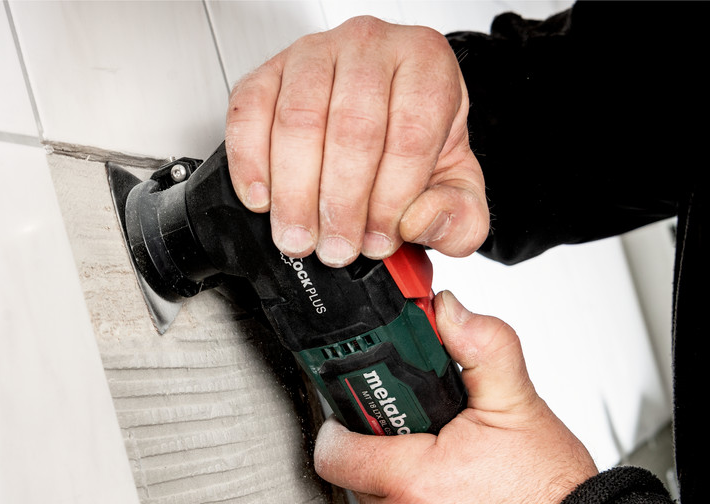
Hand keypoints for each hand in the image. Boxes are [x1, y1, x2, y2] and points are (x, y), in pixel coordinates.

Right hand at [225, 16, 488, 265]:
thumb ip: (459, 216)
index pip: (411, 132)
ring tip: (300, 236)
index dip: (391, 199)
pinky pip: (249, 114)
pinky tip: (262, 199)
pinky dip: (250, 163)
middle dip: (340, 203)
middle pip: (352, 128)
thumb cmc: (414, 140)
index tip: (378, 241)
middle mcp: (370, 49)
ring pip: (298, 121)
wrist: (377, 109)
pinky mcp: (268, 72)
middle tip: (335, 248)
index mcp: (426, 65)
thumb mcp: (455, 183)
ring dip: (294, 192)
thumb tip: (423, 222)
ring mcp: (314, 54)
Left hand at [313, 292, 596, 503]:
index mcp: (414, 480)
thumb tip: (449, 312)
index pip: (334, 451)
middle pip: (357, 477)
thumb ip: (481, 348)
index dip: (342, 427)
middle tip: (418, 435)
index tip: (359, 413)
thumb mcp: (520, 405)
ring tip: (446, 470)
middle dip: (379, 451)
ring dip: (400, 487)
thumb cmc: (553, 496)